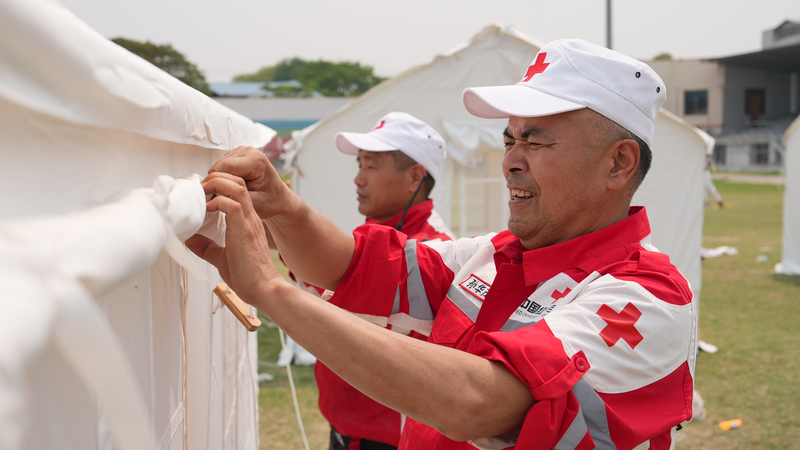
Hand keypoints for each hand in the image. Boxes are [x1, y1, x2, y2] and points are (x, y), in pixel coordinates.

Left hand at [186, 172, 286, 304]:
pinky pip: (233, 205)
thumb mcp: (222, 258)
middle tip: (200, 187)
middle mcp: (250, 218)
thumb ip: (208, 247)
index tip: (203, 192)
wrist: (265, 289)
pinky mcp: (244, 231)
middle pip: (237, 182)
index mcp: (247, 222)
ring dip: (217, 185)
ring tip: (203, 192)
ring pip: (236, 188)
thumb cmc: (249, 276)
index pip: (237, 190)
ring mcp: (249, 222)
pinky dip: (218, 201)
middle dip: (217, 178)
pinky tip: (208, 208)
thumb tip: (190, 240)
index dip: (219, 184)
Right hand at [209, 146, 293, 219]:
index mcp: (257, 160)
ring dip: (221, 179)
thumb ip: (235, 195)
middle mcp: (250, 151)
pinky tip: (233, 185)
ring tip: (232, 191)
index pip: (225, 167)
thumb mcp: (254, 204)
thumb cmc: (271, 202)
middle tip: (224, 196)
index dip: (216, 182)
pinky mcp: (238, 154)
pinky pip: (221, 165)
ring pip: (218, 165)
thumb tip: (216, 191)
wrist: (280, 199)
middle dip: (219, 182)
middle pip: (220, 165)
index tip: (215, 196)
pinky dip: (223, 177)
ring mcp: (243, 151)